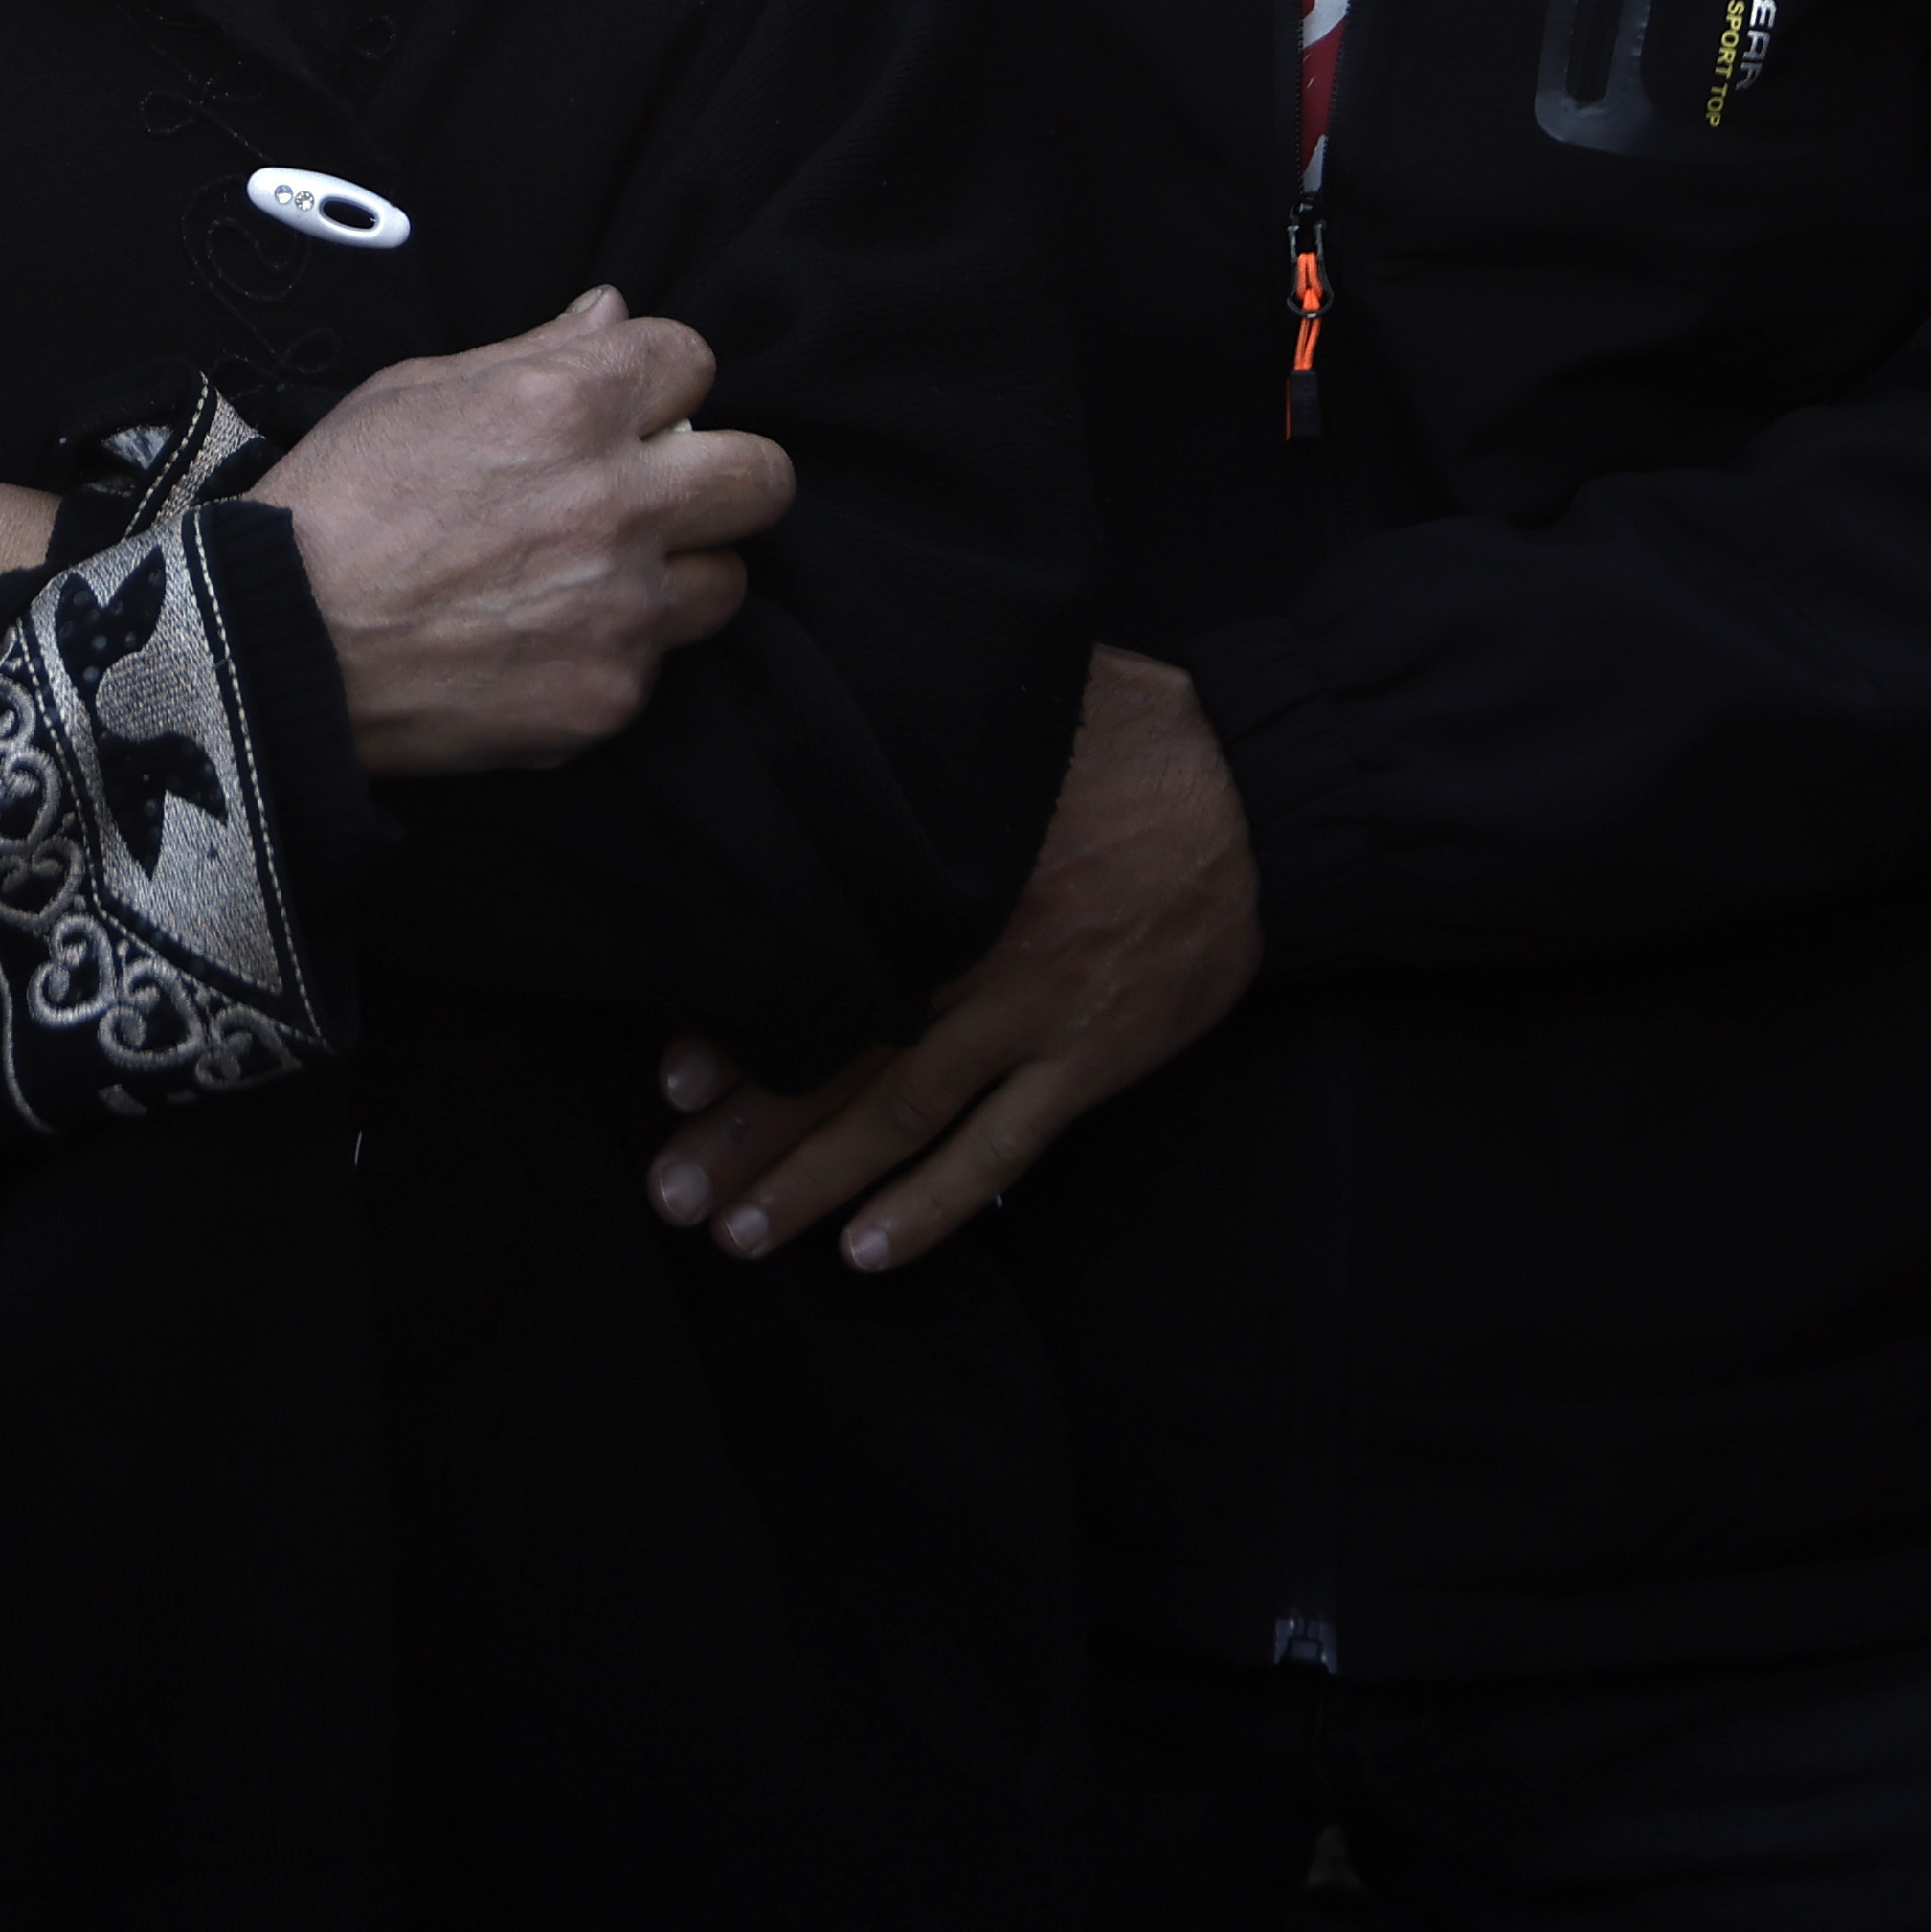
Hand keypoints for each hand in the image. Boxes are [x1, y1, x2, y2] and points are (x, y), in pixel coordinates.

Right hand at [253, 291, 792, 778]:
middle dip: (719, 474)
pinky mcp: (608, 694)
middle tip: (659, 494)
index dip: (656, 381)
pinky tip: (538, 643)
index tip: (625, 409)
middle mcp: (616, 502)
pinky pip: (655, 665)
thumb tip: (610, 314)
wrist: (276, 646)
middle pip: (761, 477)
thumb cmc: (333, 505)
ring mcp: (621, 607)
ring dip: (676, 574)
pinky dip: (608, 653)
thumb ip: (533, 351)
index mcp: (568, 403)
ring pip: (726, 581)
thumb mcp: (413, 392)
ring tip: (596, 580)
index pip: (693, 361)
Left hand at [643, 649, 1257, 1271]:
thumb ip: (919, 706)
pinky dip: (933, 1207)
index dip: (739, 1025)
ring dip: (817, 1185)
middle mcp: (976, 951)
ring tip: (737, 1236)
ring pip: (904, 1118)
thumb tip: (828, 678)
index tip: (669, 1079)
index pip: (819, 958)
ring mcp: (1036, 1015)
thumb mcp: (1017, 698)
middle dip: (749, 1134)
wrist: (1263, 801)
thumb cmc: (1130, 736)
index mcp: (943, 864)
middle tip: (667, 1191)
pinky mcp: (1092, 1060)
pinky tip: (867, 1253)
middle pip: (840, 1056)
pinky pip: (1001, 1153)